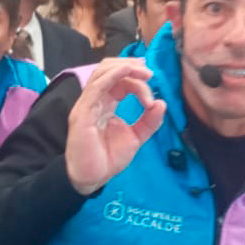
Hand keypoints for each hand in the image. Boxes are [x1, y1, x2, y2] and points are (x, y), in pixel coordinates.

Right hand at [65, 59, 165, 195]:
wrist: (93, 178)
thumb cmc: (108, 158)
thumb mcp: (136, 137)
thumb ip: (149, 121)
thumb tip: (162, 103)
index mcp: (105, 103)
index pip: (120, 81)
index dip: (137, 81)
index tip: (151, 100)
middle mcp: (94, 100)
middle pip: (109, 70)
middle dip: (130, 66)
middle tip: (149, 74)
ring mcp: (87, 104)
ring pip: (102, 73)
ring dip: (125, 68)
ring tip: (144, 74)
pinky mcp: (83, 112)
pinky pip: (97, 86)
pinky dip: (113, 75)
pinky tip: (127, 72)